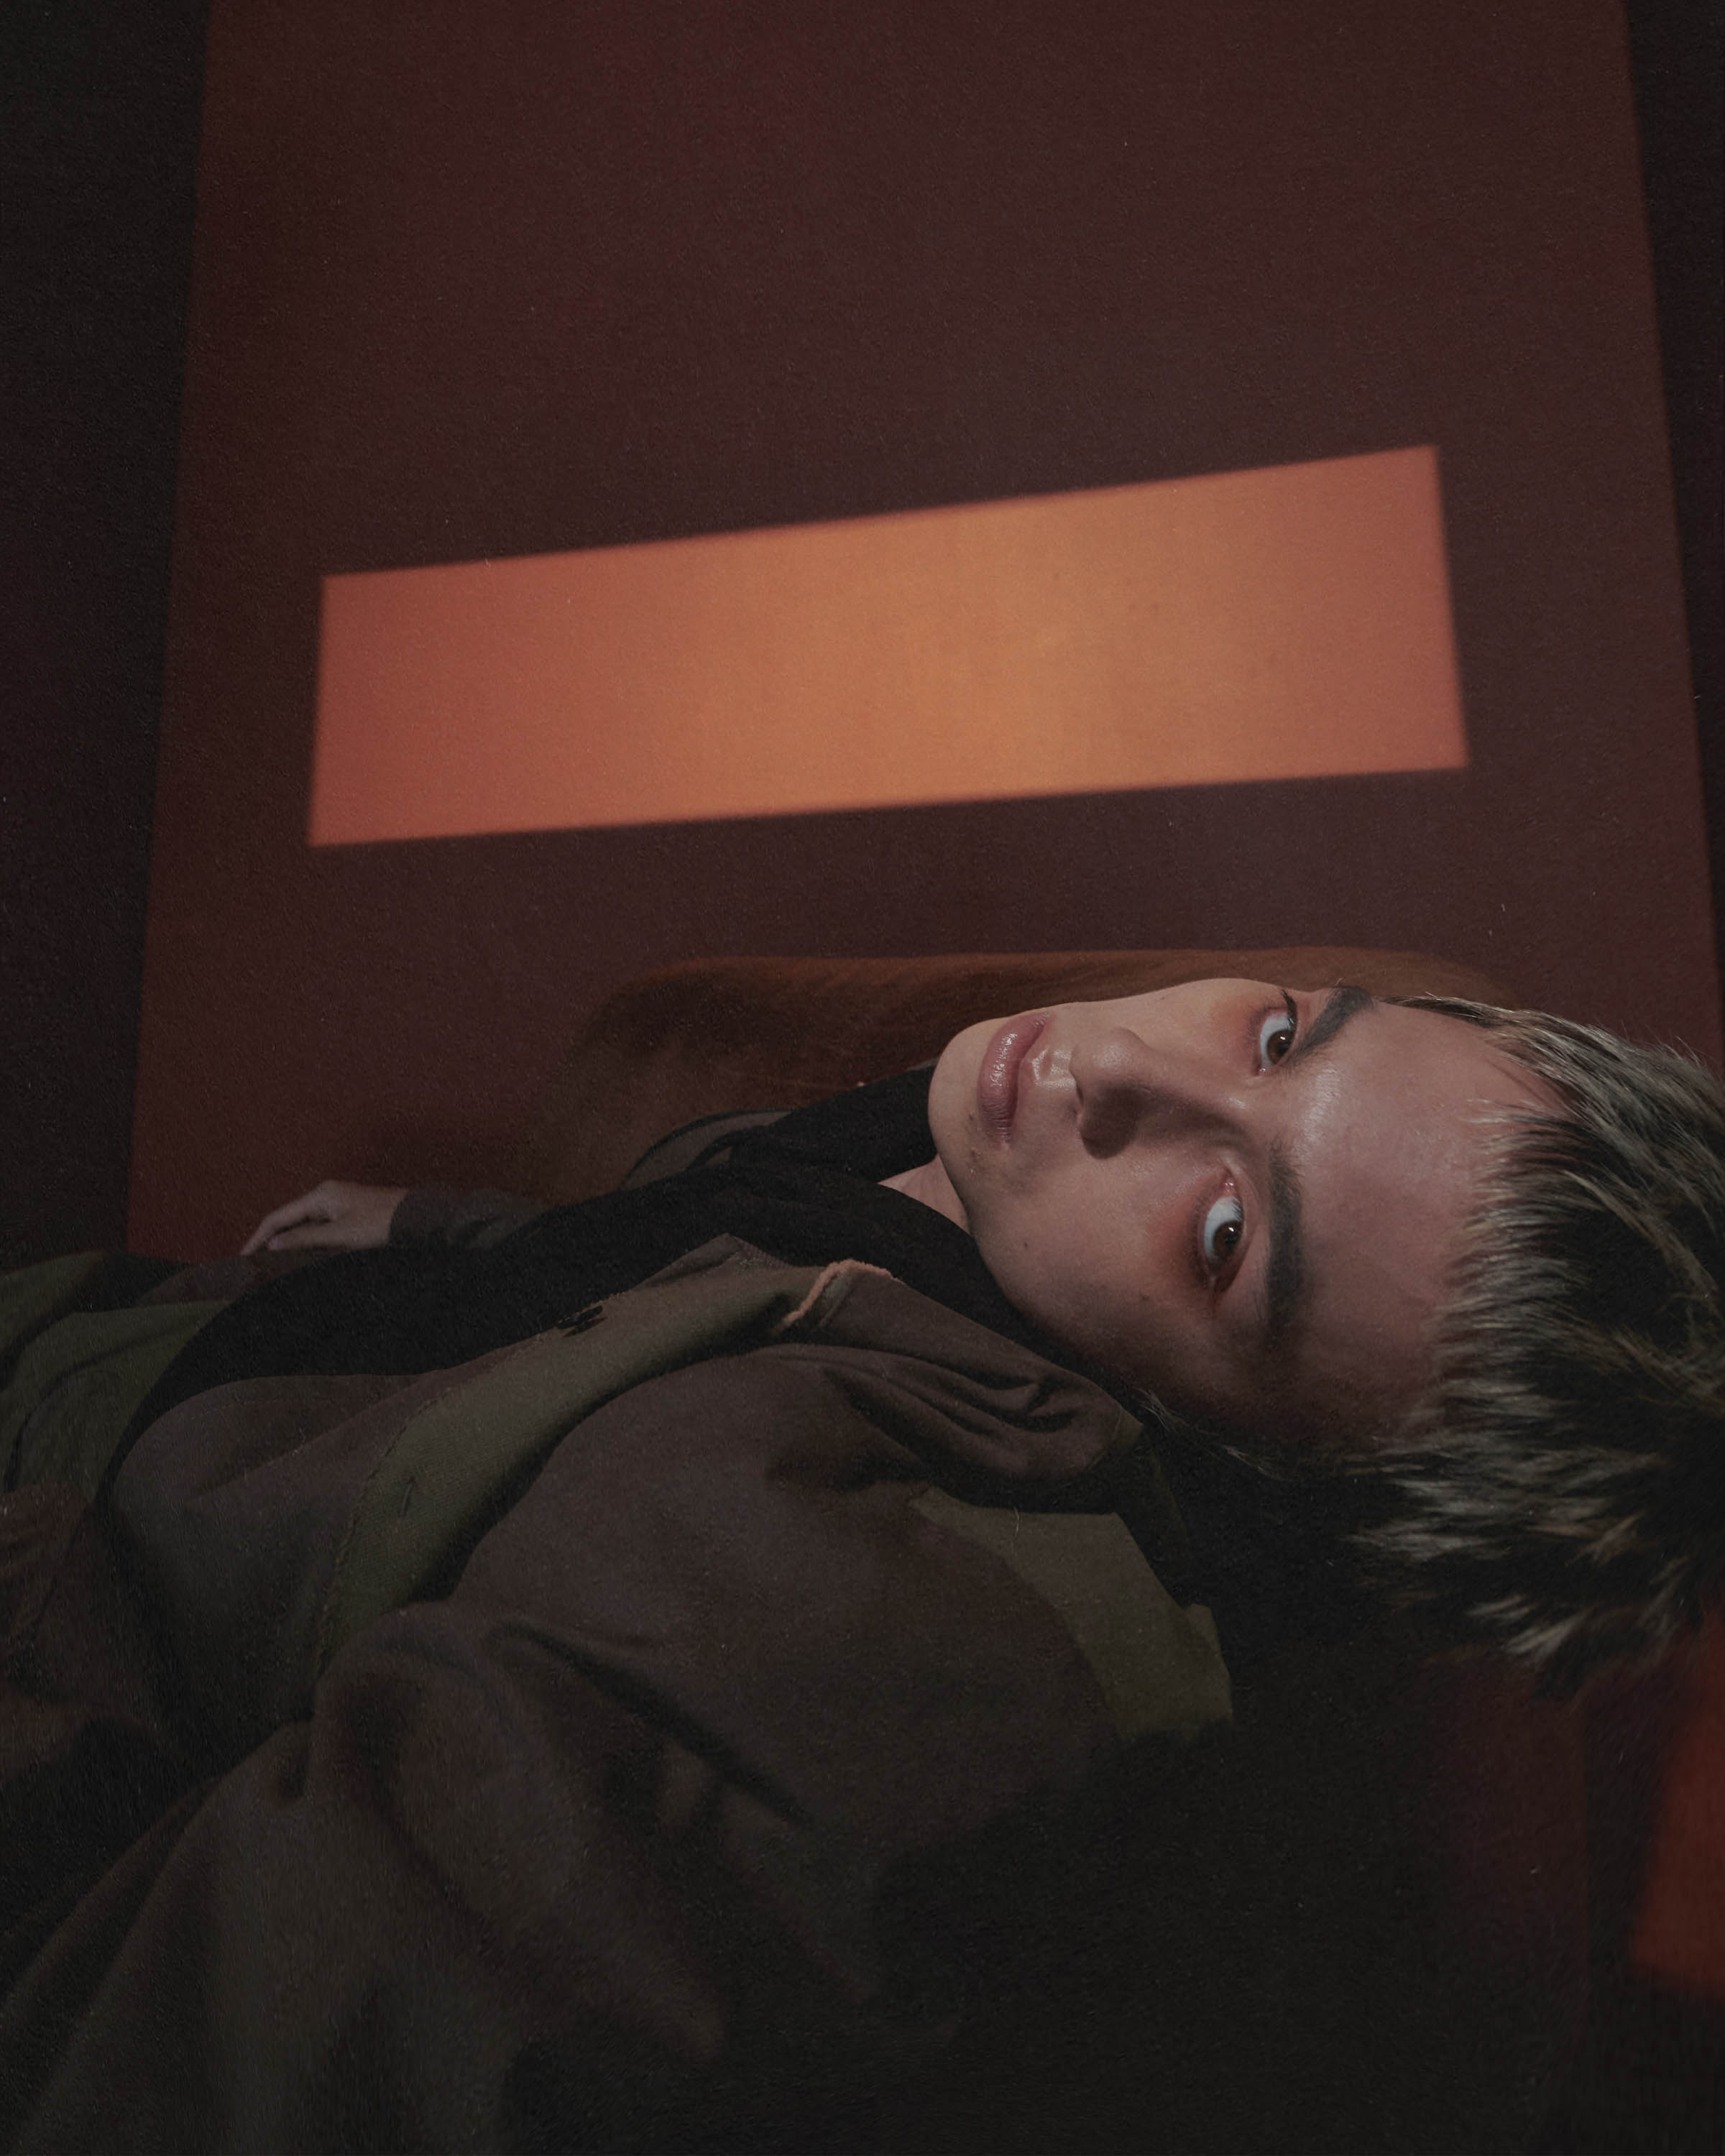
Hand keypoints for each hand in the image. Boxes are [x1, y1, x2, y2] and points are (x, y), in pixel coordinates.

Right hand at [241, 1180, 408, 1254]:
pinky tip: (302, 1257)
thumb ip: (305, 1238)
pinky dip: (308, 1242)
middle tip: (254, 1264)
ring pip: (305, 1226)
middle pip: (289, 1220)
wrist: (417, 1217)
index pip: (278, 1216)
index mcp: (321, 1195)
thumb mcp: (340, 1234)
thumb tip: (274, 1243)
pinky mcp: (350, 1215)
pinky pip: (320, 1229)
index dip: (258, 1237)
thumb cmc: (382, 1223)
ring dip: (289, 1243)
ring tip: (273, 1264)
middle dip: (271, 1240)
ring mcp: (339, 1204)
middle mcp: (327, 1196)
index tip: (244, 1257)